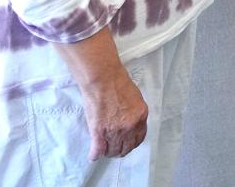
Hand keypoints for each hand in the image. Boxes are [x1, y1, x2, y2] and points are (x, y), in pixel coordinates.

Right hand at [52, 27, 147, 160]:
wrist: (103, 78)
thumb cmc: (116, 81)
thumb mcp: (134, 97)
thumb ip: (134, 112)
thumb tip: (128, 121)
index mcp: (140, 116)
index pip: (139, 138)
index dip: (132, 142)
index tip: (127, 143)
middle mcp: (130, 126)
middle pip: (126, 147)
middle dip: (120, 149)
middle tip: (114, 148)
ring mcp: (115, 131)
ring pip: (112, 151)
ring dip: (108, 152)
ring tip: (104, 150)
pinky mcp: (100, 132)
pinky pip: (98, 151)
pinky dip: (95, 155)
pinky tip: (93, 155)